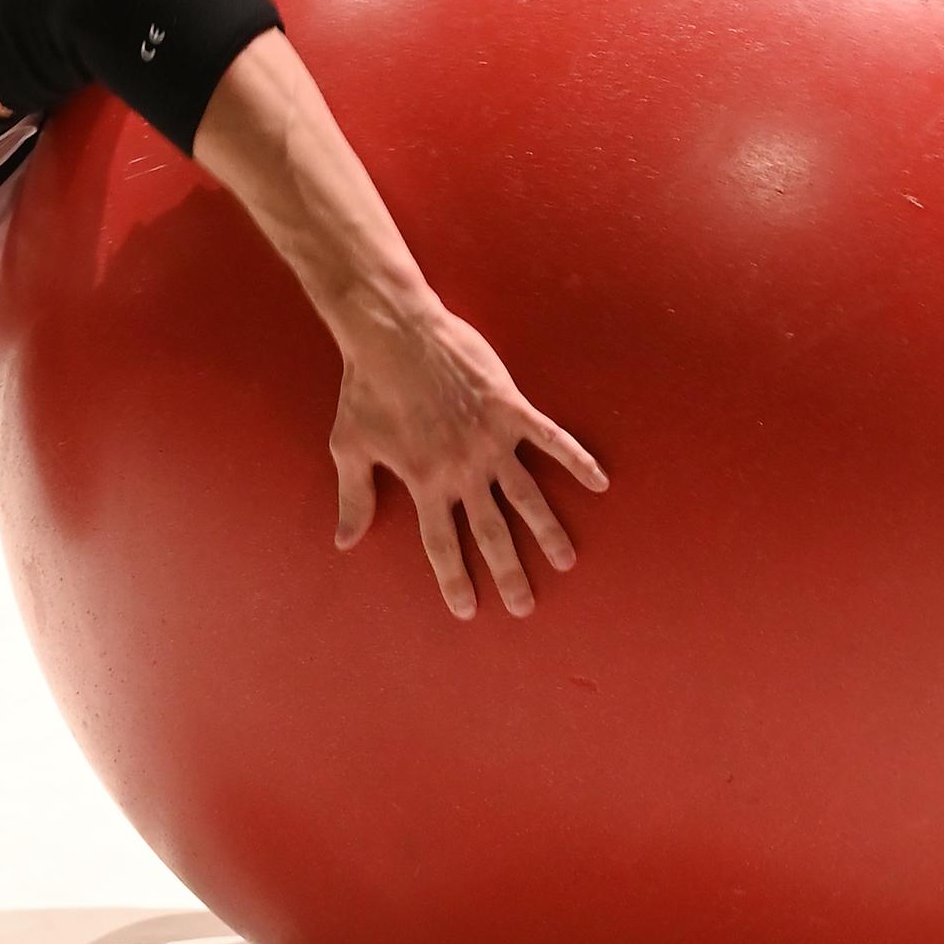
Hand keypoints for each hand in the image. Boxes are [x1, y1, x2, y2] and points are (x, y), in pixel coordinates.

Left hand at [328, 301, 607, 619]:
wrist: (394, 333)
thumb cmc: (366, 388)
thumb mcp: (350, 446)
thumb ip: (353, 497)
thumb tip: (345, 541)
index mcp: (424, 482)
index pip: (442, 543)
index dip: (454, 579)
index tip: (467, 610)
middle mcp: (463, 469)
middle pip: (491, 532)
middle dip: (509, 572)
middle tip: (524, 606)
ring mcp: (490, 440)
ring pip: (526, 496)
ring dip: (547, 531)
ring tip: (565, 561)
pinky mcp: (509, 409)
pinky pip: (551, 440)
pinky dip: (577, 460)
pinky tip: (599, 482)